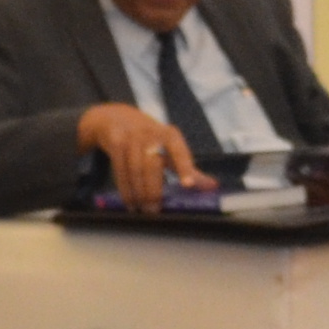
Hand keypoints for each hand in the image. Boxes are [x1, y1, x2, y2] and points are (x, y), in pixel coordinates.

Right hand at [75, 102, 203, 213]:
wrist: (117, 118)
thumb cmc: (150, 138)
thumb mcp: (169, 148)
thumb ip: (188, 167)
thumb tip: (213, 186)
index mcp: (170, 135)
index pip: (180, 152)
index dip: (185, 168)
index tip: (188, 185)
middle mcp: (151, 134)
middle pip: (153, 164)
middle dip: (153, 189)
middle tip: (154, 210)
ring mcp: (132, 137)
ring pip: (135, 169)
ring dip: (138, 193)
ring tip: (142, 210)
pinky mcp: (116, 142)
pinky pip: (120, 169)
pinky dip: (125, 189)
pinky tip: (130, 203)